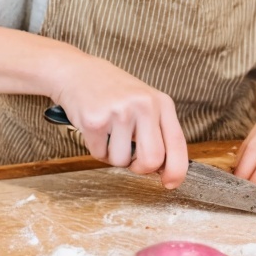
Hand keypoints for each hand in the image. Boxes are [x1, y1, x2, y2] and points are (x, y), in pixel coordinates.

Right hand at [50, 52, 188, 187]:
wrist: (78, 73)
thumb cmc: (114, 93)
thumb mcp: (145, 103)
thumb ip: (157, 131)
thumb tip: (164, 170)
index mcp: (162, 103)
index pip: (177, 143)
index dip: (176, 170)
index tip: (169, 183)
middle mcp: (144, 106)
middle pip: (152, 160)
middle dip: (140, 168)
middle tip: (131, 159)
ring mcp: (120, 112)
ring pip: (122, 161)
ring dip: (113, 155)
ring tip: (109, 132)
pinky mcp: (95, 120)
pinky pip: (100, 154)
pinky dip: (96, 149)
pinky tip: (96, 129)